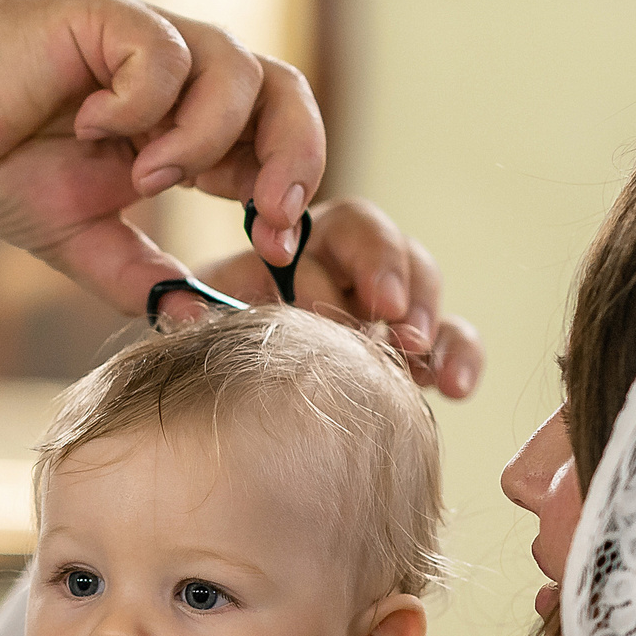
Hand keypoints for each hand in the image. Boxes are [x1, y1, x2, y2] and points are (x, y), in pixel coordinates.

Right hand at [0, 0, 320, 318]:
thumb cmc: (2, 172)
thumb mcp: (84, 242)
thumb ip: (143, 278)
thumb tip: (200, 324)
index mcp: (188, 131)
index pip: (276, 147)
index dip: (290, 195)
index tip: (276, 250)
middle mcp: (183, 83)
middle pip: (286, 92)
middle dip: (294, 155)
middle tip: (268, 213)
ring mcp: (152, 44)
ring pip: (238, 69)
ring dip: (203, 137)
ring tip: (146, 177)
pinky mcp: (113, 19)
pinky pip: (167, 53)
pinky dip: (139, 102)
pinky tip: (89, 124)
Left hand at [190, 197, 485, 398]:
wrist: (227, 409)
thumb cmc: (207, 347)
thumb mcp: (182, 318)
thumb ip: (177, 304)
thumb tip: (175, 304)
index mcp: (295, 242)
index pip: (326, 226)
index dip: (329, 253)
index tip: (312, 296)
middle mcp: (347, 265)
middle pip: (384, 243)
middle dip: (387, 273)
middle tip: (384, 313)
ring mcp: (387, 307)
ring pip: (424, 284)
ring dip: (424, 314)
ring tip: (413, 353)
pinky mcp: (415, 350)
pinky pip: (452, 340)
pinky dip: (460, 356)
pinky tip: (454, 388)